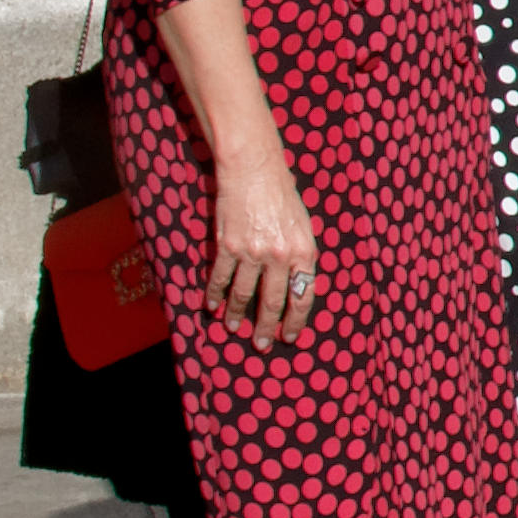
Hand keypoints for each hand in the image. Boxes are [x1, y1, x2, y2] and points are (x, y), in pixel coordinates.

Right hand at [205, 146, 317, 350]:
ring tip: (234, 329)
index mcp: (305, 251)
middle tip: (262, 345)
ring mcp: (252, 253)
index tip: (290, 335)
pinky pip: (220, 278)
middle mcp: (280, 256)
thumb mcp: (304, 226)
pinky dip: (214, 295)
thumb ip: (301, 256)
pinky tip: (212, 307)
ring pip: (243, 294)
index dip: (296, 319)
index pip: (304, 295)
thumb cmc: (283, 197)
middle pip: (273, 301)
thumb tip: (297, 286)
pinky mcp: (228, 246)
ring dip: (236, 315)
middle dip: (266, 327)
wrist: (255, 172)